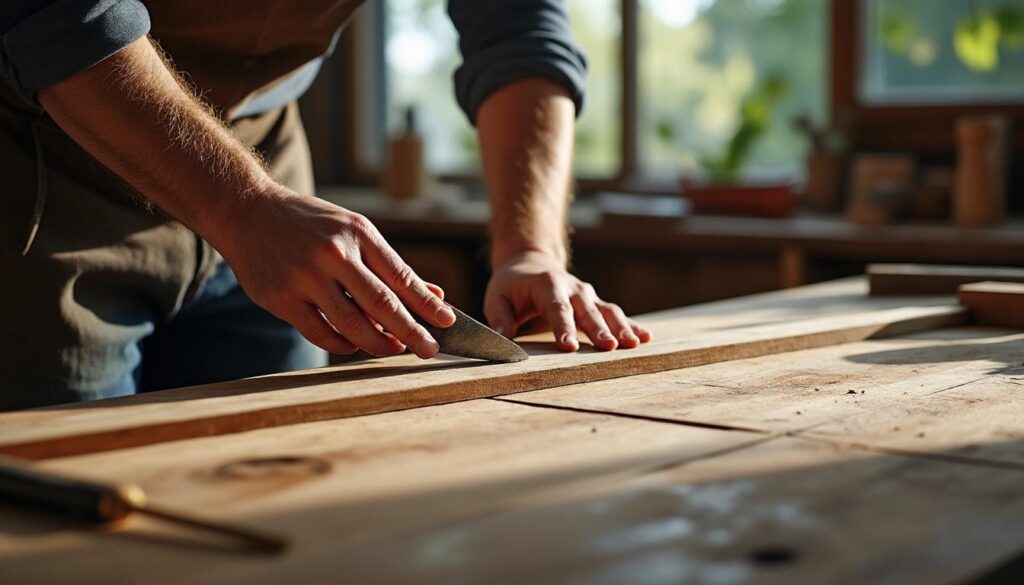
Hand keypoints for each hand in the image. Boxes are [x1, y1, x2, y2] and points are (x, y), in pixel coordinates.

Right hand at [215, 188, 455, 357]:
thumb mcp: (353, 231)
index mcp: (357, 233)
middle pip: (382, 304)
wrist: (247, 211)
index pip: (401, 276)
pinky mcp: (281, 298)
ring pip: (352, 323)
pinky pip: (320, 333)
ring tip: (396, 350)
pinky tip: (355, 346)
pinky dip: (343, 344)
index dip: (426, 304)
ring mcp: (306, 277)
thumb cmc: (310, 224)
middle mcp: (334, 254)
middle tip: (430, 350)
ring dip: (379, 343)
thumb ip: (390, 266)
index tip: (447, 323)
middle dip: (412, 331)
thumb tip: (434, 294)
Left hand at [484, 251, 651, 350]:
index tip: (568, 347)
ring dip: (621, 327)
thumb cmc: (512, 285)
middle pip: (588, 311)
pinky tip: (645, 338)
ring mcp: (589, 296)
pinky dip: (631, 325)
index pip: (557, 308)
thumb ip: (499, 318)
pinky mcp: (597, 304)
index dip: (563, 328)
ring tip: (634, 344)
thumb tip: (501, 338)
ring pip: (608, 311)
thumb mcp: (496, 297)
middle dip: (599, 329)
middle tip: (609, 346)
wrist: (532, 263)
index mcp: (547, 285)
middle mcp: (573, 288)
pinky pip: (616, 315)